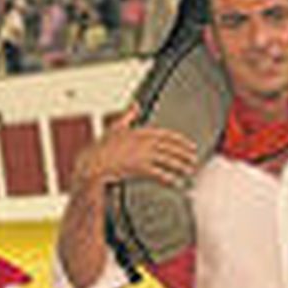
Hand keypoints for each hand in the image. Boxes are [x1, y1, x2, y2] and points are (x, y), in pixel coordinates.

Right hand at [71, 103, 197, 191]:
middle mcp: (145, 143)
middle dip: (185, 154)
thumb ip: (128, 116)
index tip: (191, 146)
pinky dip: (170, 179)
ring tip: (188, 171)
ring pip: (169, 160)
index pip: (168, 135)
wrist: (93, 163)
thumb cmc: (102, 147)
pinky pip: (160, 174)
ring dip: (181, 166)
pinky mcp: (141, 168)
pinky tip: (175, 182)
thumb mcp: (116, 127)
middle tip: (194, 159)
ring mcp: (144, 155)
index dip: (182, 141)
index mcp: (141, 132)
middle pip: (172, 148)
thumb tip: (135, 105)